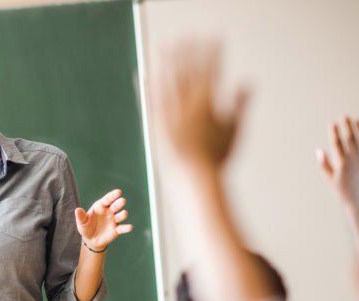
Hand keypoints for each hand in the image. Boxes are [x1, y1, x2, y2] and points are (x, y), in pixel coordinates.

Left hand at [76, 188, 132, 250]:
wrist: (91, 240)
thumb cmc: (86, 227)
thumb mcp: (82, 222)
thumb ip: (81, 216)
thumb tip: (77, 210)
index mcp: (101, 206)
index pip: (108, 199)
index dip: (113, 195)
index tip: (119, 192)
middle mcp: (109, 211)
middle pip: (116, 205)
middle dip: (119, 203)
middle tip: (122, 201)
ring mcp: (114, 220)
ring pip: (121, 215)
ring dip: (123, 214)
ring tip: (124, 213)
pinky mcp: (117, 230)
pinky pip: (123, 228)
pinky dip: (126, 228)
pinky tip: (130, 227)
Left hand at [157, 43, 248, 168]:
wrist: (194, 176)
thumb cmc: (216, 158)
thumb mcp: (234, 130)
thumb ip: (240, 103)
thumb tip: (248, 82)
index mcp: (208, 105)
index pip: (213, 71)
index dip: (214, 53)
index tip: (216, 37)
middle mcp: (188, 106)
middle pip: (189, 72)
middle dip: (190, 51)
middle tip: (188, 32)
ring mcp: (171, 114)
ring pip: (169, 82)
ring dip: (168, 62)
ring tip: (166, 45)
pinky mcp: (157, 124)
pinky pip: (151, 101)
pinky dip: (148, 86)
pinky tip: (144, 73)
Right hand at [316, 116, 358, 215]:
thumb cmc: (344, 191)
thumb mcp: (331, 179)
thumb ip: (324, 164)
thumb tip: (319, 150)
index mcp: (342, 163)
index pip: (337, 143)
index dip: (334, 132)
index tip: (332, 123)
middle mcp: (354, 159)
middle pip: (350, 138)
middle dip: (347, 126)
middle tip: (344, 116)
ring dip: (358, 128)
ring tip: (356, 119)